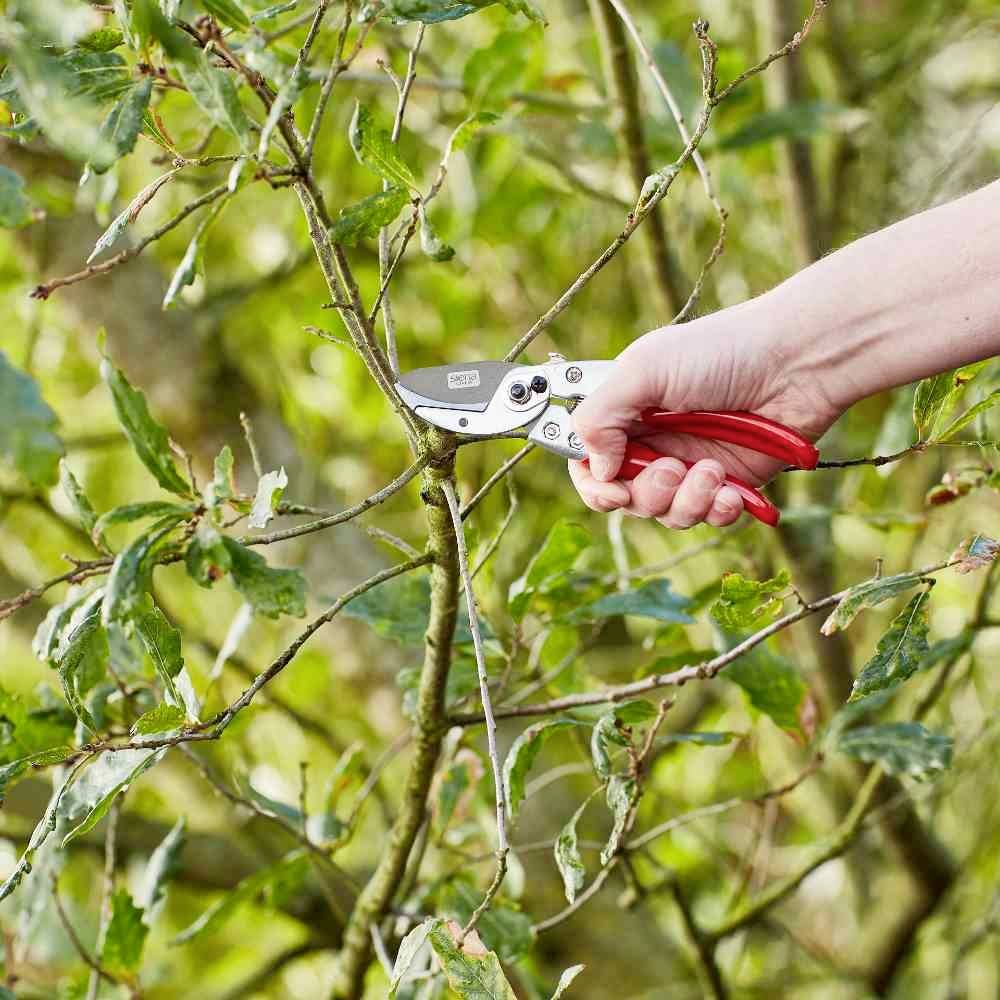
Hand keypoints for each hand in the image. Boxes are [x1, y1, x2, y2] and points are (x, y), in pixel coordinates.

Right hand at [569, 299, 843, 528]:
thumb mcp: (644, 369)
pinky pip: (708, 518)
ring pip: (665, 513)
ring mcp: (690, 465)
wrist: (797, 364)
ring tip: (712, 471)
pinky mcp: (728, 484)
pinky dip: (717, 510)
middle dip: (645, 494)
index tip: (612, 489)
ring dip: (685, 501)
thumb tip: (595, 468)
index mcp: (625, 412)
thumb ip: (600, 416)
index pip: (588, 462)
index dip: (594, 484)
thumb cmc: (721, 353)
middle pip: (625, 497)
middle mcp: (653, 442)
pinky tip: (732, 491)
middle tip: (671, 468)